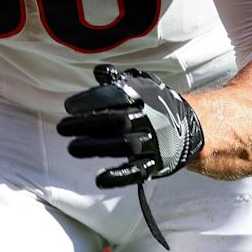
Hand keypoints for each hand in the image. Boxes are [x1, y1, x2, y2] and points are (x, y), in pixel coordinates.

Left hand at [56, 64, 205, 187]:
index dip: (92, 100)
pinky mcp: (155, 164)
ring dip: (95, 148)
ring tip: (71, 148)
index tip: (70, 106)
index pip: (117, 96)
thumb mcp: (142, 85)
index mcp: (146, 97)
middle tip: (62, 127)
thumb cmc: (155, 103)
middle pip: (116, 121)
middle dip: (87, 124)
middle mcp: (150, 119)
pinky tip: (99, 179)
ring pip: (124, 146)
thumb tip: (99, 71)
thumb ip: (119, 79)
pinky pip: (137, 172)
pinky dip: (118, 177)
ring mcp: (154, 143)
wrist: (190, 127)